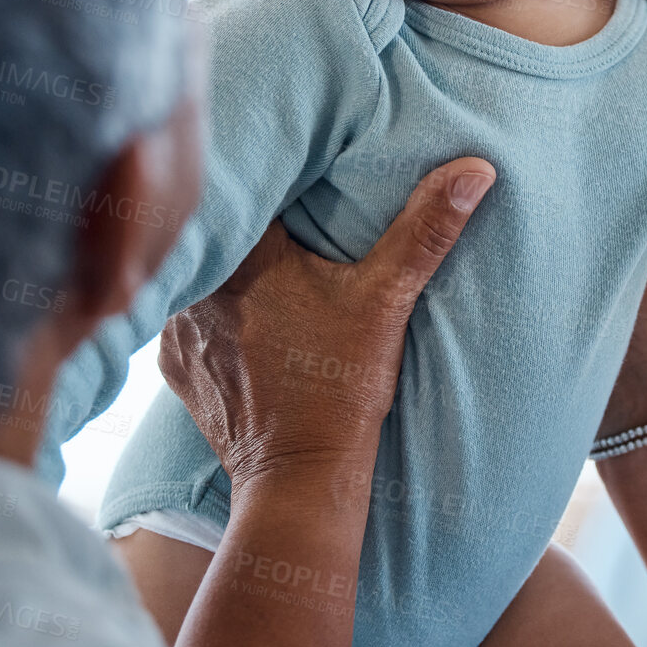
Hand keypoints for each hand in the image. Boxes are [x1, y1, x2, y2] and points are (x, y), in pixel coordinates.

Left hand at [159, 157, 495, 491]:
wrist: (300, 478)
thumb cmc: (342, 387)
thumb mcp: (387, 299)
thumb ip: (423, 229)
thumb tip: (473, 170)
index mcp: (242, 254)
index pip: (245, 188)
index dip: (271, 174)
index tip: (295, 168)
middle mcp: (196, 283)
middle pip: (219, 230)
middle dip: (250, 222)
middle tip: (284, 214)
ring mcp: (178, 326)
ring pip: (200, 271)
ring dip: (226, 267)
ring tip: (261, 265)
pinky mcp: (173, 363)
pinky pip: (187, 315)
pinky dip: (212, 311)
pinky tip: (241, 315)